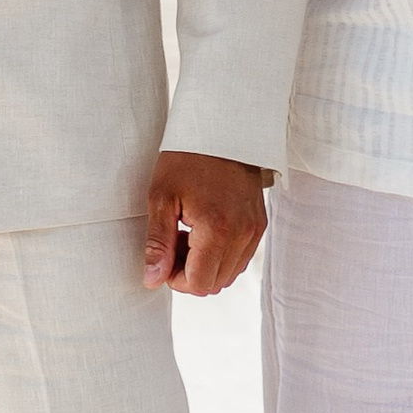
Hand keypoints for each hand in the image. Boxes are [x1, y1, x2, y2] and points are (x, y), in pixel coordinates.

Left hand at [144, 151, 268, 295]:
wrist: (220, 129)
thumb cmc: (186, 158)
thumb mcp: (161, 198)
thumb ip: (158, 244)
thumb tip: (152, 280)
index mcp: (217, 229)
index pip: (198, 284)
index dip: (175, 279)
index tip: (164, 254)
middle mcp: (243, 234)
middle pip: (215, 284)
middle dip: (190, 272)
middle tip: (174, 241)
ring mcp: (254, 230)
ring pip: (229, 274)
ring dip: (206, 265)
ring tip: (189, 233)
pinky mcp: (259, 224)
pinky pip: (240, 258)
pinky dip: (221, 254)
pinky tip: (205, 229)